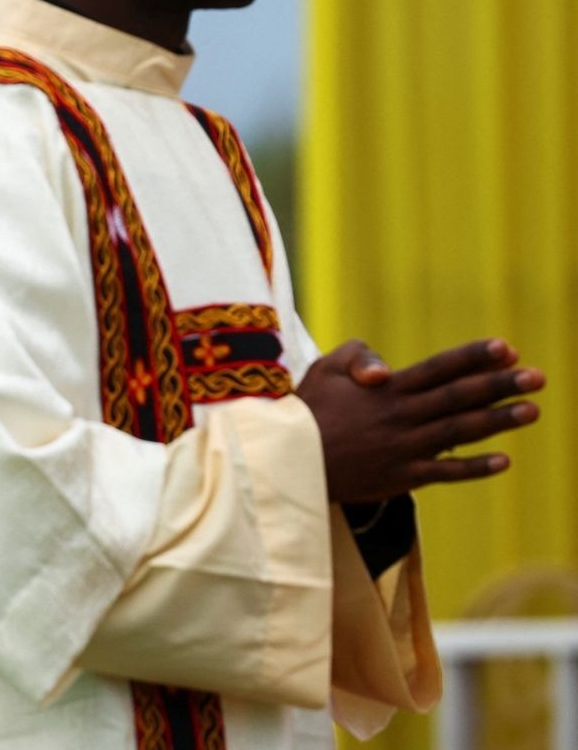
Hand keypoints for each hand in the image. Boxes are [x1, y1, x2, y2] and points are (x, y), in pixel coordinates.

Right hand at [297, 338, 542, 503]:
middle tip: (537, 377)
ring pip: (458, 432)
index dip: (472, 357)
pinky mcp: (400, 477)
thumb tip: (384, 372)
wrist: (289, 459)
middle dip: (499, 386)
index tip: (507, 348)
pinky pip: (444, 473)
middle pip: (457, 398)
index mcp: (384, 389)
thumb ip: (358, 357)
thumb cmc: (307, 408)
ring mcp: (403, 448)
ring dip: (497, 421)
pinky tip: (503, 460)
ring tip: (532, 409)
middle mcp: (399, 416)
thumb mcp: (324, 369)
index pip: (437, 368)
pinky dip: (474, 468)